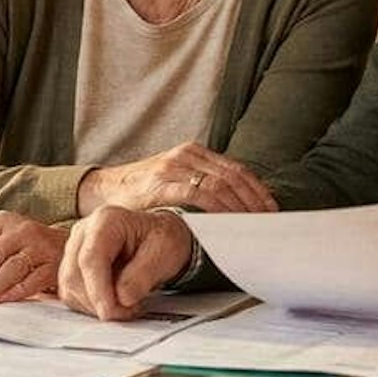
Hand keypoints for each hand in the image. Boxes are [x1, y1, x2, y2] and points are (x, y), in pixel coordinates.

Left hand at [0, 212, 65, 309]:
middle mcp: (21, 229)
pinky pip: (34, 279)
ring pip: (10, 267)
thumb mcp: (3, 245)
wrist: (71, 249)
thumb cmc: (28, 252)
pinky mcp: (56, 263)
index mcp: (1, 222)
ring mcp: (41, 245)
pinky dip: (17, 291)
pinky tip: (3, 302)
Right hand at [57, 206, 192, 320]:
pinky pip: (72, 293)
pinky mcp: (72, 267)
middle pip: (75, 275)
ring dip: (95, 306)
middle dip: (99, 302)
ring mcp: (74, 249)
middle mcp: (83, 232)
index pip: (90, 259)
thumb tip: (122, 298)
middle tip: (130, 310)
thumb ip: (143, 275)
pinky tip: (114, 301)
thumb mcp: (166, 252)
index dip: (97, 290)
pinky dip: (91, 305)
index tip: (110, 312)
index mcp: (106, 220)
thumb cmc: (162, 240)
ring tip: (126, 304)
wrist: (158, 238)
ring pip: (70, 287)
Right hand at [76, 142, 275, 215]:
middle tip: (267, 221)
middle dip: (254, 200)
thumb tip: (238, 204)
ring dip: (240, 205)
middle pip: (233, 175)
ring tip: (251, 224)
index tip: (271, 209)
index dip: (258, 189)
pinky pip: (197, 193)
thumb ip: (202, 185)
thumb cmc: (143, 191)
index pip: (236, 168)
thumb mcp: (176, 180)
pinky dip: (217, 207)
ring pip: (220, 183)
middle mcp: (186, 155)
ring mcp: (173, 167)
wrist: (106, 189)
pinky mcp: (161, 184)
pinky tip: (226, 220)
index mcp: (194, 152)